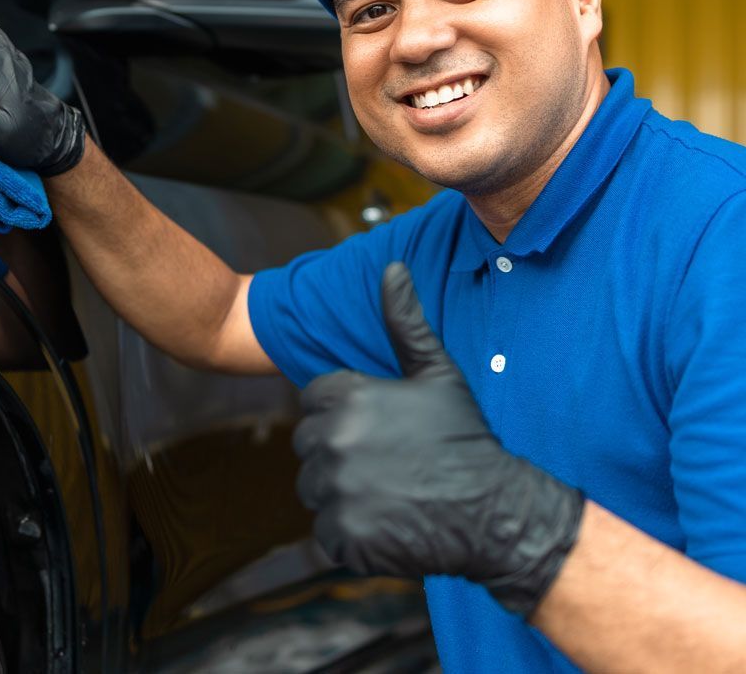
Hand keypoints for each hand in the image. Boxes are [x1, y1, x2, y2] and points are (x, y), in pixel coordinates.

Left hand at [292, 262, 584, 617]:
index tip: (379, 427)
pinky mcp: (344, 536)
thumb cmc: (464, 436)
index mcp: (346, 396)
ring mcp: (336, 490)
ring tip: (388, 490)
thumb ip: (404, 320)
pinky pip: (327, 531)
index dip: (345, 412)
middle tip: (387, 462)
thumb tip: (392, 268)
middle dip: (339, 451)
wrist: (495, 510)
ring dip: (341, 492)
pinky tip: (388, 521)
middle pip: (309, 444)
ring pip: (314, 487)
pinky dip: (351, 532)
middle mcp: (333, 440)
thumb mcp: (435, 371)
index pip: (314, 399)